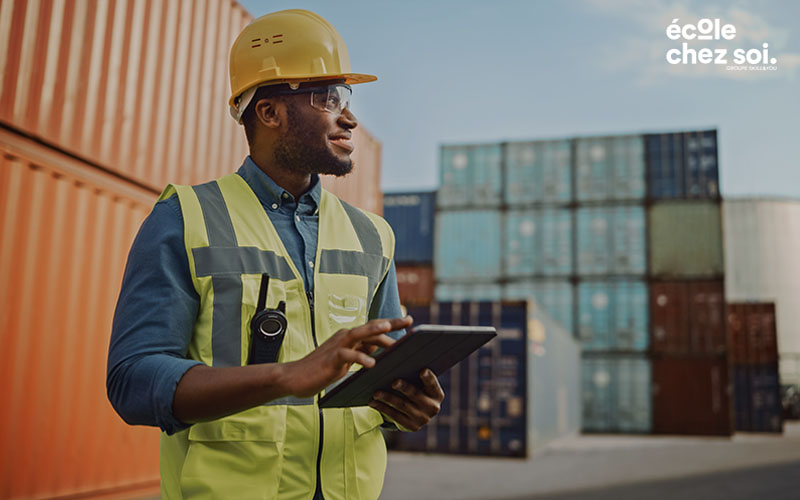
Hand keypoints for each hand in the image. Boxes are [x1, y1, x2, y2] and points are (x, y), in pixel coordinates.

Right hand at [283, 316, 412, 397]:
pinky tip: (371, 364)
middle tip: (407, 321)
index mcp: (350, 337)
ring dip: (374, 330)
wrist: (295, 377)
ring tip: (390, 329)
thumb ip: (361, 352)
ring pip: (359, 334)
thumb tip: (380, 350)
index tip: (408, 320)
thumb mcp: (346, 360)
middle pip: (371, 327)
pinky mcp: (331, 358)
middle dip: (390, 324)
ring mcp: (338, 346)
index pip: (374, 328)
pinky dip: (360, 358)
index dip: (391, 323)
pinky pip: (347, 355)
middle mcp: (345, 337)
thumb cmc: (321, 369)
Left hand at [369, 369, 443, 431]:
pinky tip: (374, 402)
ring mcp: (422, 419)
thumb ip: (415, 376)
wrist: (418, 414)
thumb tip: (398, 362)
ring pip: (402, 406)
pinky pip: (395, 416)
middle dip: (404, 388)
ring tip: (376, 392)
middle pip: (415, 395)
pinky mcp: (412, 426)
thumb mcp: (421, 385)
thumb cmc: (417, 391)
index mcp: (437, 394)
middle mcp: (432, 408)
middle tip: (394, 382)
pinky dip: (383, 408)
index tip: (422, 370)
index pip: (433, 384)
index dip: (428, 378)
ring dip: (388, 398)